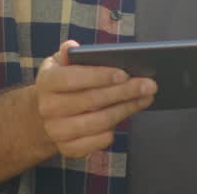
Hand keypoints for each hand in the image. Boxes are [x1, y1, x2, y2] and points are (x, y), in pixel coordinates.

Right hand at [34, 40, 156, 158]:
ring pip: (99, 122)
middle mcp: (48, 108)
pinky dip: (113, 131)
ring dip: (126, 109)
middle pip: (92, 100)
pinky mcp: (68, 148)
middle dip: (124, 91)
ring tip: (145, 98)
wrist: (47, 112)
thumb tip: (72, 47)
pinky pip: (97, 142)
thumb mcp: (61, 62)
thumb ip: (68, 53)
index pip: (73, 78)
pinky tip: (126, 117)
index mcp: (47, 82)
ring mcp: (57, 131)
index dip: (100, 76)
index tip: (125, 73)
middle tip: (149, 85)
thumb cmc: (63, 82)